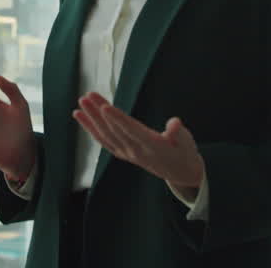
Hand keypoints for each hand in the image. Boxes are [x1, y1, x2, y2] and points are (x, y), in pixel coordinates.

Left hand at [73, 92, 204, 191]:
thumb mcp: (188, 142)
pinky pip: (104, 141)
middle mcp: (136, 151)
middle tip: (87, 97)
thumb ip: (179, 133)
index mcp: (152, 146)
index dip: (118, 119)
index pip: (132, 131)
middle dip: (99, 113)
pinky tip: (82, 117)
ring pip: (106, 135)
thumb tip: (175, 124)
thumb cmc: (184, 152)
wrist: (180, 172)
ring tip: (82, 102)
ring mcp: (127, 153)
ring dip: (92, 118)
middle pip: (114, 130)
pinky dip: (91, 129)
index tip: (105, 107)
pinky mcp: (122, 153)